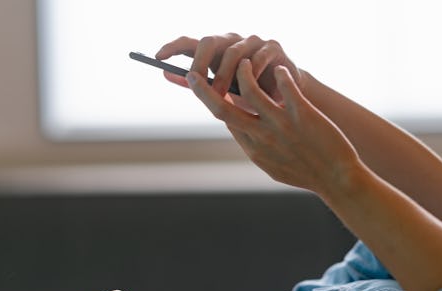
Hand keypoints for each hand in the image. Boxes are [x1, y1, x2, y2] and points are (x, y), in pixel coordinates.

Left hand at [156, 34, 302, 105]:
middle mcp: (231, 41)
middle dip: (200, 64)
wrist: (284, 97)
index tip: (157, 57)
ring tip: (221, 95)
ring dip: (224, 75)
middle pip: (208, 42)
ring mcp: (252, 42)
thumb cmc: (247, 94)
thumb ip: (195, 83)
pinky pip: (259, 57)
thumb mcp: (220, 92)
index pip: (189, 43)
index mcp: (215, 51)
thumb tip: (166, 73)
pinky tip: (253, 87)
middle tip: (197, 85)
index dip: (173, 47)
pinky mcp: (273, 47)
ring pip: (233, 52)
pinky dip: (254, 72)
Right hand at [185, 58, 361, 194]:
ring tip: (244, 60)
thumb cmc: (306, 173)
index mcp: (252, 149)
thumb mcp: (272, 165)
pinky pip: (286, 88)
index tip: (206, 88)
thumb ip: (256, 148)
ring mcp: (281, 125)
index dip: (212, 101)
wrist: (336, 180)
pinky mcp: (302, 115)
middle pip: (222, 109)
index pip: (225, 120)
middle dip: (203, 89)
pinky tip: (279, 69)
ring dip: (243, 71)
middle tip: (193, 73)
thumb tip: (242, 133)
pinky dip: (280, 75)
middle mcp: (261, 136)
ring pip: (250, 91)